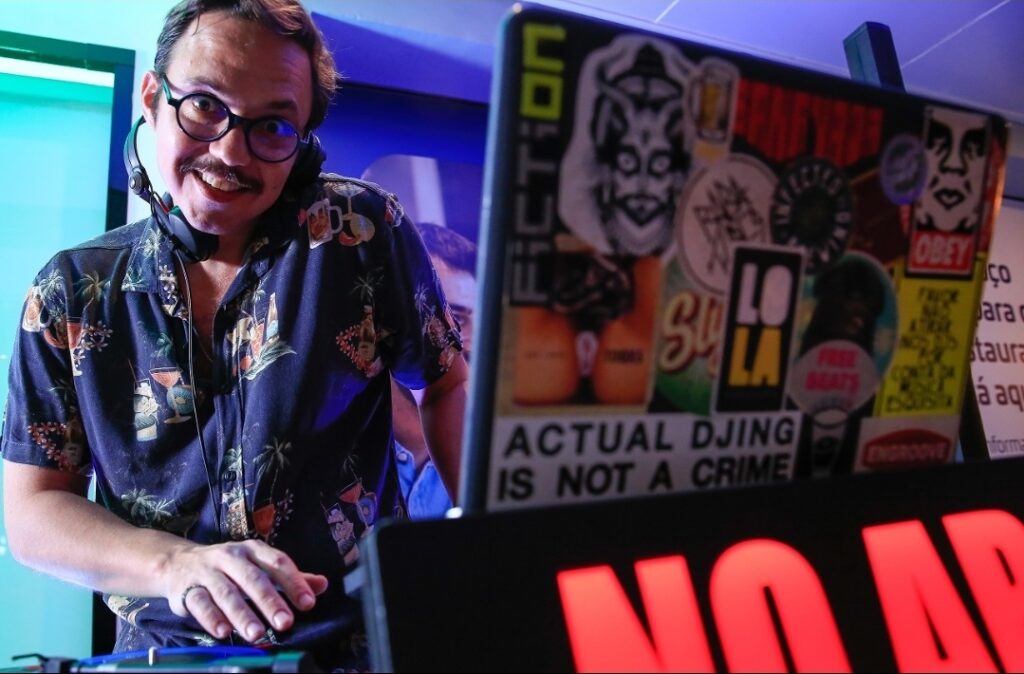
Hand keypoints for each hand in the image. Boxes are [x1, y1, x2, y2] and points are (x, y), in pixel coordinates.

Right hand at [165, 540, 328, 641]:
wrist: (178, 563)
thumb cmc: (228, 568)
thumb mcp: (259, 566)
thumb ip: (289, 578)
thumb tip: (322, 585)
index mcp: (253, 550)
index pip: (278, 563)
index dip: (294, 582)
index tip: (308, 603)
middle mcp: (231, 557)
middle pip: (253, 579)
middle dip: (270, 601)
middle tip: (285, 622)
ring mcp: (208, 572)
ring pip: (226, 592)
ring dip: (242, 614)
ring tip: (256, 633)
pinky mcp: (187, 589)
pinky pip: (200, 603)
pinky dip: (211, 618)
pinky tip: (223, 632)